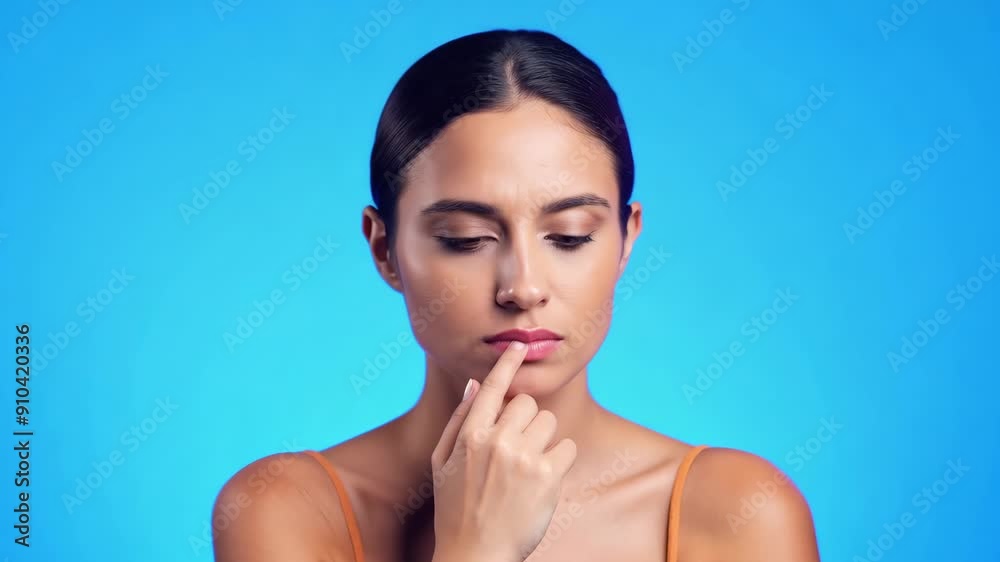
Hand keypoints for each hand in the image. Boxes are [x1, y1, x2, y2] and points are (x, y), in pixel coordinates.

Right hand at [430, 342, 577, 561]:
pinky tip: (543, 482)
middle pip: (528, 404)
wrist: (475, 555)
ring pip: (550, 422)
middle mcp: (496, 441)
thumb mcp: (443, 463)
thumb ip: (459, 420)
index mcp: (469, 435)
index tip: (519, 344)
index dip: (508, 363)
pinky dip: (561, 461)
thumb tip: (477, 384)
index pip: (494, 388)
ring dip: (544, 440)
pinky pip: (568, 447)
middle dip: (527, 421)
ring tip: (528, 470)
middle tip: (517, 450)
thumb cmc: (456, 509)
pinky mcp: (547, 476)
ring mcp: (523, 458)